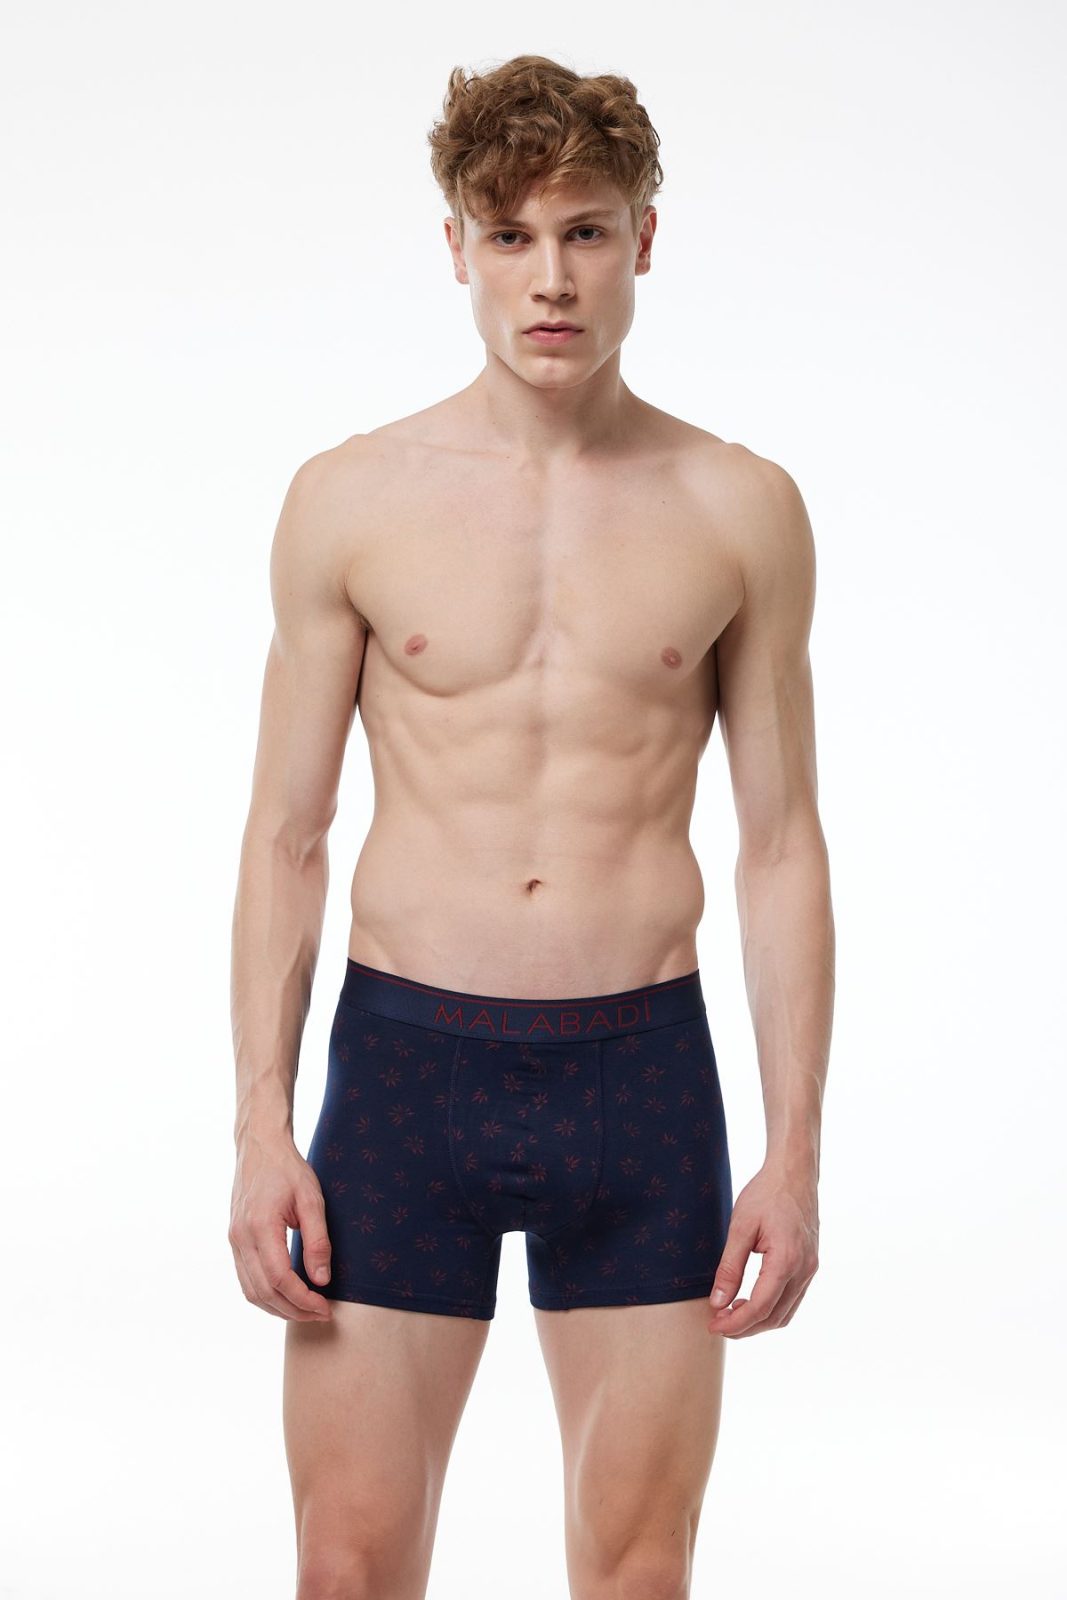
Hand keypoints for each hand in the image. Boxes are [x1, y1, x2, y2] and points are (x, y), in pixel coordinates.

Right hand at [229, 1133, 333, 1320]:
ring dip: (277, 1308)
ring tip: (305, 1311)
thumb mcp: (311, 1199)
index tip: (325, 1307)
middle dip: (293, 1310)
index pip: (279, 1278)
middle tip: (320, 1314)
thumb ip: (317, 1240)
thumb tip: (321, 1280)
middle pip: (263, 1292)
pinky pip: (245, 1279)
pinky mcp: (234, 1240)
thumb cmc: (288, 1170)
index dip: (302, 1299)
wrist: (259, 1147)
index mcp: (260, 1226)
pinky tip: (285, 1296)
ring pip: (251, 1291)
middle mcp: (241, 1238)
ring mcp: (234, 1240)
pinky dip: (265, 1295)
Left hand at [706, 1159, 819, 1337]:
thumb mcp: (741, 1227)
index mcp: (787, 1260)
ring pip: (785, 1313)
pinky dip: (771, 1309)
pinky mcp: (809, 1265)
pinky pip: (792, 1299)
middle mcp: (804, 1269)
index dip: (736, 1323)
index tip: (713, 1326)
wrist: (794, 1172)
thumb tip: (718, 1303)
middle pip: (775, 1317)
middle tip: (717, 1324)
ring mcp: (810, 1268)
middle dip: (745, 1327)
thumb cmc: (766, 1194)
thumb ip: (729, 1267)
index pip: (761, 1307)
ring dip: (758, 1321)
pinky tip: (749, 1302)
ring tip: (730, 1315)